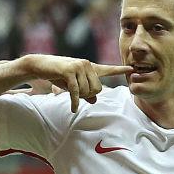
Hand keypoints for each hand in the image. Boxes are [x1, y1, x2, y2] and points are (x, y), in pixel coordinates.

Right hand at [18, 54, 132, 111]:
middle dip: (88, 96)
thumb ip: (85, 92)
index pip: (108, 69)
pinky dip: (75, 102)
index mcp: (90, 67)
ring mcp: (79, 67)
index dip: (120, 70)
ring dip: (79, 97)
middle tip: (76, 94)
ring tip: (70, 92)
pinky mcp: (70, 72)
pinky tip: (73, 109)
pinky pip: (77, 92)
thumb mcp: (74, 85)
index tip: (132, 68)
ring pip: (88, 91)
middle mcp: (87, 65)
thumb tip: (94, 100)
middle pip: (97, 89)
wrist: (40, 66)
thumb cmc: (58, 76)